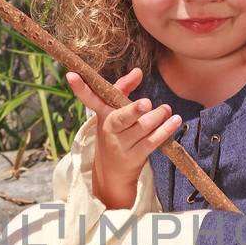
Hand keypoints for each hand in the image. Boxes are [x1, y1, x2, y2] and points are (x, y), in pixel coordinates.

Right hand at [66, 65, 181, 208]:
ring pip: (141, 129)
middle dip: (133, 110)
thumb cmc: (115, 135)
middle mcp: (110, 129)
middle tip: (146, 103)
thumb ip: (123, 89)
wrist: (111, 174)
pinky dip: (165, 130)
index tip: (71, 74)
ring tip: (166, 109)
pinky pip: (152, 141)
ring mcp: (122, 145)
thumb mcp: (113, 113)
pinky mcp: (135, 156)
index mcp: (102, 115)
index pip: (89, 99)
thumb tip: (138, 70)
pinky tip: (175, 121)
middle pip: (121, 118)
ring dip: (157, 118)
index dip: (80, 88)